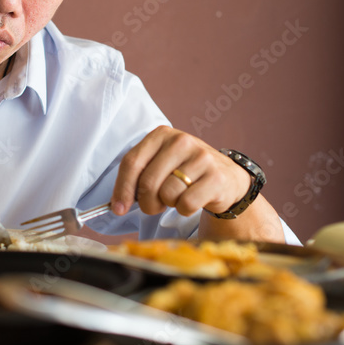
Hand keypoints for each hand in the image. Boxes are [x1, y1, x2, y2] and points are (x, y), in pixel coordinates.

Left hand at [111, 126, 249, 216]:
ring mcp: (201, 157)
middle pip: (147, 182)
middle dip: (147, 202)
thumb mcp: (160, 164)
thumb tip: (117, 204)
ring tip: (178, 196)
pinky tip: (193, 200)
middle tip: (155, 205)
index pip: (132, 162)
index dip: (122, 188)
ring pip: (167, 194)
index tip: (118, 208)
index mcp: (162, 134)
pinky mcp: (216, 177)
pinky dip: (185, 209)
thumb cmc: (185, 173)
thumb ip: (137, 177)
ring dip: (169, 204)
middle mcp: (181, 141)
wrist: (226, 177)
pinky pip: (186, 204)